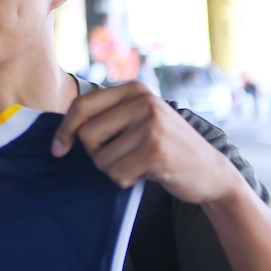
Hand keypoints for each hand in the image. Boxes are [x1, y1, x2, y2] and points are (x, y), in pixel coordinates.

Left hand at [51, 81, 243, 204]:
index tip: (58, 149)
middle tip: (123, 157)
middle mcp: (143, 100)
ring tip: (140, 164)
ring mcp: (151, 123)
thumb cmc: (164, 148)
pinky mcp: (155, 149)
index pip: (81, 106)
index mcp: (134, 89)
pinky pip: (116, 173)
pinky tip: (148, 174)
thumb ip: (107, 116)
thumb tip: (58, 134)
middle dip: (97, 154)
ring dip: (114, 169)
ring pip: (100, 158)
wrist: (212, 173)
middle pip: (87, 134)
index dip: (64, 129)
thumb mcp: (138, 120)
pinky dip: (126, 180)